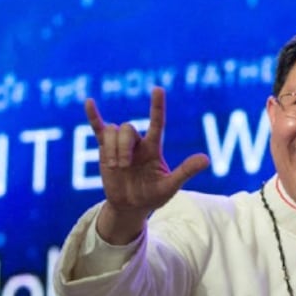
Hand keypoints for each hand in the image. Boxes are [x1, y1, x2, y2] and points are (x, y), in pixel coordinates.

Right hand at [86, 86, 209, 243]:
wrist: (130, 206)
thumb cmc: (152, 196)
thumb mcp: (170, 186)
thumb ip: (185, 171)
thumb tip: (206, 160)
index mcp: (153, 148)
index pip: (157, 123)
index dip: (157, 106)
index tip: (158, 89)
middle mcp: (138, 142)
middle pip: (127, 128)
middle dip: (123, 146)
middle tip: (123, 166)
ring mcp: (121, 144)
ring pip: (112, 131)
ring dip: (111, 149)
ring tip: (114, 167)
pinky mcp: (105, 149)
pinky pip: (99, 129)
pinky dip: (94, 116)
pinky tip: (89, 101)